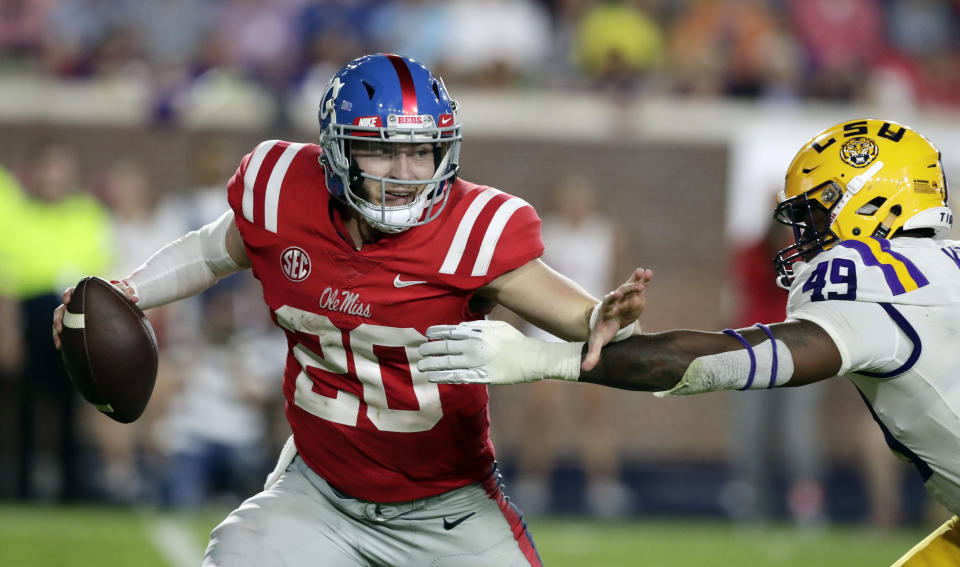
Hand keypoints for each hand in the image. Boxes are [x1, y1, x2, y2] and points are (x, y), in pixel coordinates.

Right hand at [52, 280, 137, 349]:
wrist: (115, 305)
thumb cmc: (118, 296)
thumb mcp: (123, 292)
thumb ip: (129, 292)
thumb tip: (136, 299)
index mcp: (83, 293)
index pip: (71, 292)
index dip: (67, 295)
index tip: (67, 300)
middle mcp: (75, 304)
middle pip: (60, 309)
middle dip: (58, 317)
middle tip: (59, 326)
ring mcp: (73, 315)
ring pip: (60, 322)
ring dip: (56, 331)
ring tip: (59, 341)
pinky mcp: (74, 325)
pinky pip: (65, 332)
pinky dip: (61, 339)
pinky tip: (60, 348)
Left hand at [417, 320, 580, 384]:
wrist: (532, 358)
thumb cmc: (515, 341)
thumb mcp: (497, 326)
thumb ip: (477, 325)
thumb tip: (459, 327)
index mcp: (477, 333)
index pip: (451, 332)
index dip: (436, 333)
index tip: (426, 335)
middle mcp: (474, 347)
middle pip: (445, 348)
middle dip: (430, 350)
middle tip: (420, 352)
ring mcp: (477, 363)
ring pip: (448, 363)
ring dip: (432, 365)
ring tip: (421, 367)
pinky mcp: (481, 377)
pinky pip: (458, 377)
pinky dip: (444, 377)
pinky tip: (434, 378)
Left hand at [583, 267, 652, 371]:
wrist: (605, 323)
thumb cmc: (601, 332)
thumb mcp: (596, 343)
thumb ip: (593, 355)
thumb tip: (584, 370)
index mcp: (606, 310)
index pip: (608, 303)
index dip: (611, 298)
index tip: (615, 294)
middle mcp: (615, 301)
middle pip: (621, 293)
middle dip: (628, 289)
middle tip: (637, 286)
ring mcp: (623, 297)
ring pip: (629, 287)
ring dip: (636, 280)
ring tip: (644, 272)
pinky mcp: (631, 296)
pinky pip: (637, 286)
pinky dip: (643, 280)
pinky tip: (650, 273)